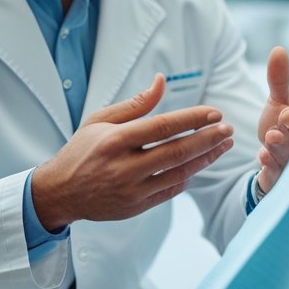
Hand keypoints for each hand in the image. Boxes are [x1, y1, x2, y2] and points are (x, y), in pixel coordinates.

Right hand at [31, 74, 234, 229]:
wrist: (60, 192)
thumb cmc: (81, 150)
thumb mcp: (100, 120)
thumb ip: (135, 103)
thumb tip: (162, 81)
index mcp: (115, 140)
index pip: (163, 127)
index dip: (193, 119)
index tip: (215, 113)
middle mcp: (124, 167)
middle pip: (177, 152)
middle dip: (207, 140)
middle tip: (228, 129)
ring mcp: (131, 191)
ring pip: (179, 173)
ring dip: (206, 159)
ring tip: (223, 145)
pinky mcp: (135, 207)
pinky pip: (170, 191)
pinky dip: (187, 177)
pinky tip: (200, 164)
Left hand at [255, 47, 288, 194]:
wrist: (271, 156)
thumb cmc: (282, 125)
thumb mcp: (278, 101)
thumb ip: (279, 79)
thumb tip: (277, 50)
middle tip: (286, 118)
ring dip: (285, 147)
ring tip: (271, 137)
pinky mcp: (286, 178)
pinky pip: (281, 174)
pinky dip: (273, 166)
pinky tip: (262, 157)